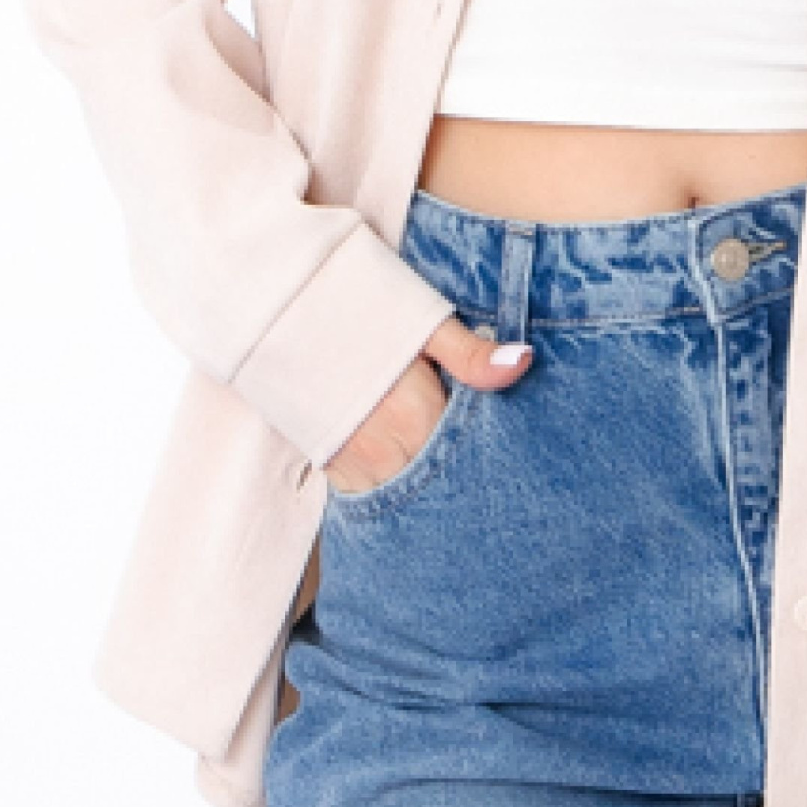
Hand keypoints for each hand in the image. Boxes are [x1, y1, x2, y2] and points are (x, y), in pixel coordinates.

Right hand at [322, 312, 534, 493]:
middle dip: (455, 470)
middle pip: (438, 478)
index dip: (482, 445)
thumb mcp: (421, 322)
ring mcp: (355, 464)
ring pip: (405, 494)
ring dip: (422, 481)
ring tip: (431, 457)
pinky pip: (369, 497)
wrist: (282, 315)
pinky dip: (389, 485)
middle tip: (469, 457)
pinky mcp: (330, 468)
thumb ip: (471, 354)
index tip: (498, 444)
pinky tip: (401, 465)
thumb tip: (524, 362)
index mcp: (417, 414)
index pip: (466, 449)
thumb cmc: (356, 309)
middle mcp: (387, 450)